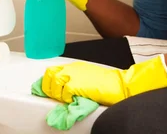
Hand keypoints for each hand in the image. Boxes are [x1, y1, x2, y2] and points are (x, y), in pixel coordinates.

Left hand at [42, 55, 166, 105]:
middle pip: (49, 75)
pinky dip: (66, 98)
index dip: (47, 81)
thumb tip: (63, 91)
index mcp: (75, 66)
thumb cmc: (108, 84)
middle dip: (48, 86)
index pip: (52, 70)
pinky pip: (63, 93)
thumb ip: (74, 81)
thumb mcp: (88, 78)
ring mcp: (73, 76)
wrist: (121, 85)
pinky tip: (74, 100)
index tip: (46, 89)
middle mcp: (72, 69)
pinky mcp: (77, 85)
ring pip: (54, 83)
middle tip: (54, 96)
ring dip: (57, 94)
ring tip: (67, 99)